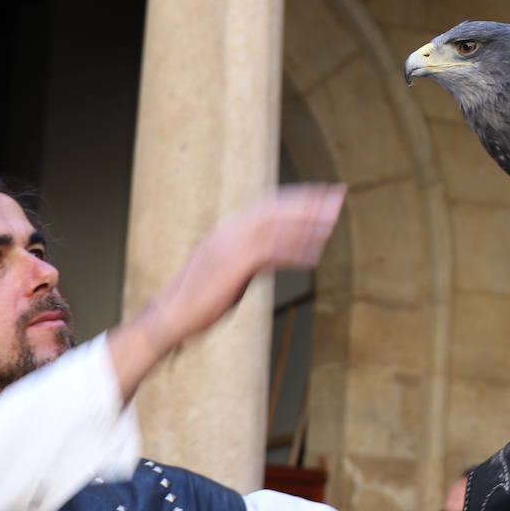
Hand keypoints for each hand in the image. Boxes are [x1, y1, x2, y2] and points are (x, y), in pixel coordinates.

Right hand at [109, 184, 345, 397]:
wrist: (170, 317)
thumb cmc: (198, 299)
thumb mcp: (227, 269)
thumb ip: (249, 257)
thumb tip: (269, 255)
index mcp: (228, 230)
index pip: (269, 205)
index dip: (298, 197)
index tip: (322, 193)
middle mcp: (230, 232)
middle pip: (277, 209)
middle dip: (310, 201)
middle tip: (339, 195)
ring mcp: (231, 247)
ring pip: (277, 227)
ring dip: (308, 222)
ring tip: (334, 220)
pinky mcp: (234, 266)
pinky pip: (271, 253)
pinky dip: (295, 251)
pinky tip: (315, 254)